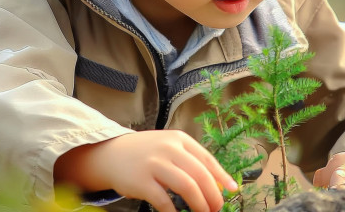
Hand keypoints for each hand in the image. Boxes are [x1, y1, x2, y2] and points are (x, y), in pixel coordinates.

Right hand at [54, 130, 237, 211]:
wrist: (110, 154)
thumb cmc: (146, 153)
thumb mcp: (169, 148)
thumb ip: (190, 161)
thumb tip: (219, 183)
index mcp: (179, 139)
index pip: (207, 159)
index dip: (222, 176)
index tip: (233, 190)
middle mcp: (169, 148)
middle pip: (200, 174)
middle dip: (213, 195)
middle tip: (216, 208)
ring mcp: (154, 164)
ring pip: (187, 186)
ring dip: (200, 204)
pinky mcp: (141, 181)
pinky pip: (165, 201)